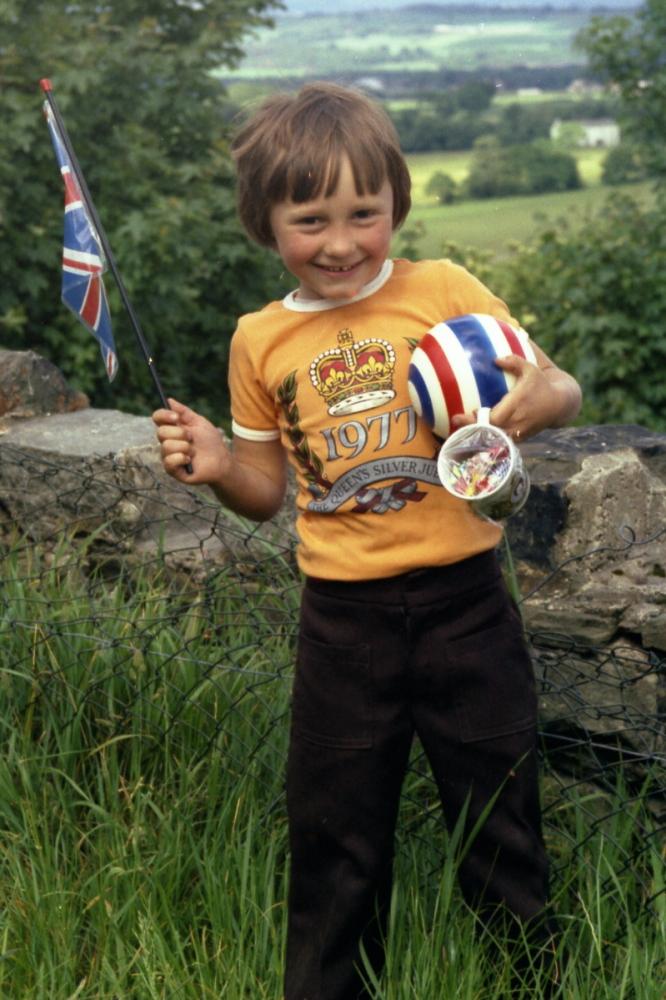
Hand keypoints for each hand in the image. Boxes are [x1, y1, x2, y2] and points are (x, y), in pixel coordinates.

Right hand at [152, 398, 230, 484]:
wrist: (221, 462)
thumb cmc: (211, 443)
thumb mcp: (199, 423)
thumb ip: (184, 412)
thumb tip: (169, 400)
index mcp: (173, 429)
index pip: (158, 418)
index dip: (163, 416)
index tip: (176, 418)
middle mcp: (168, 441)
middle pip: (160, 432)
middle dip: (180, 434)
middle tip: (192, 438)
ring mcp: (168, 456)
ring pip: (166, 446)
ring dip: (184, 447)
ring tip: (194, 452)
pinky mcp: (172, 469)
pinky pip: (168, 461)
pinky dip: (181, 458)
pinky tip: (189, 461)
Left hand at [449, 352, 579, 440]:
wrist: (560, 405)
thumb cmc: (541, 384)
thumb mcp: (530, 369)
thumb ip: (514, 361)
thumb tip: (495, 359)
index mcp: (516, 405)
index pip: (492, 418)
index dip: (475, 420)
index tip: (458, 416)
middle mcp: (516, 422)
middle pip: (489, 432)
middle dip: (471, 429)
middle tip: (455, 422)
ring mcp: (518, 433)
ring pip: (494, 440)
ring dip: (478, 436)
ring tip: (460, 431)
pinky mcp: (520, 439)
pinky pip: (500, 442)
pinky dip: (488, 439)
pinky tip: (474, 435)